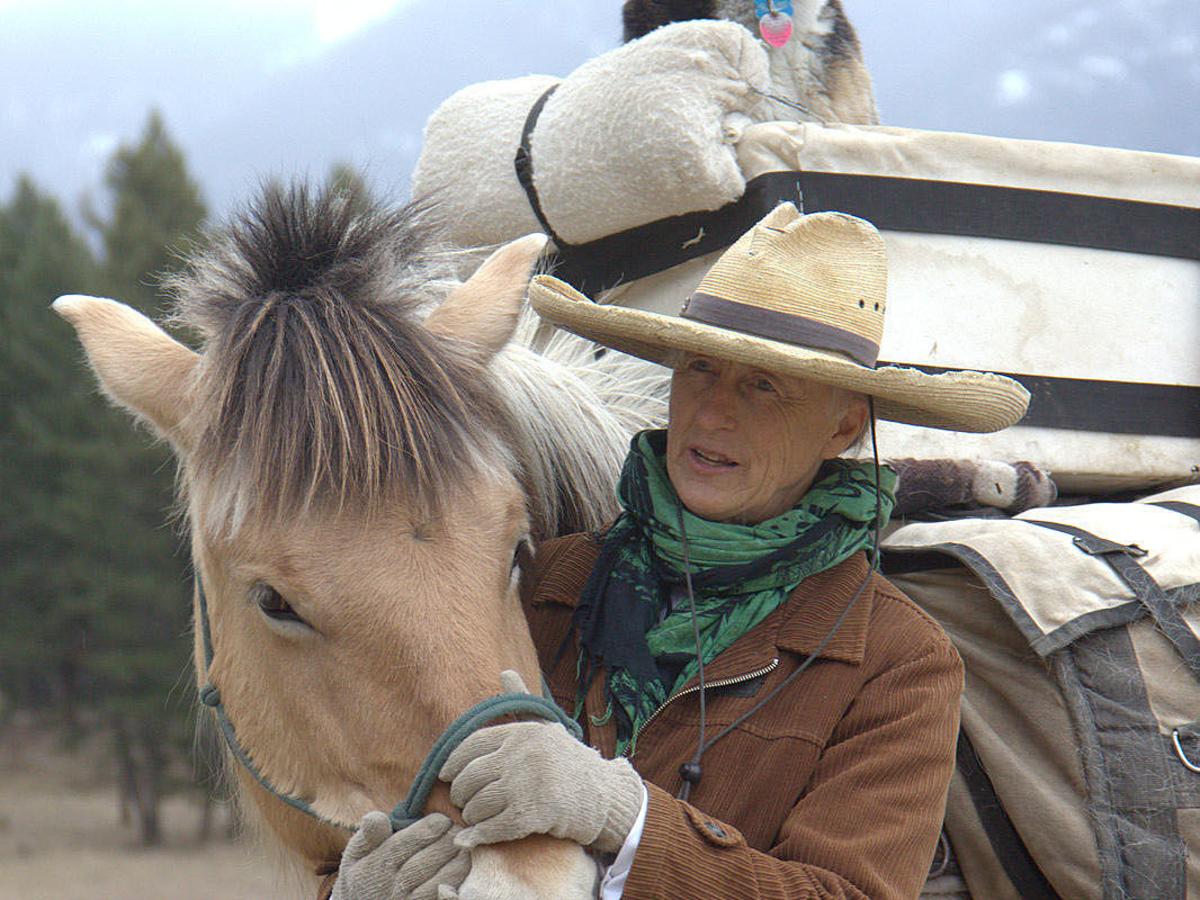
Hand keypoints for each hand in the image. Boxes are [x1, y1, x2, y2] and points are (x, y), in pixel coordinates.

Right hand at [331, 811, 468, 899]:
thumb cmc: (363, 877)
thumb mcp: (356, 855)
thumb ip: (368, 835)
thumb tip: (376, 816)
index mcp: (375, 867)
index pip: (405, 844)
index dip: (429, 829)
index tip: (443, 820)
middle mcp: (392, 887)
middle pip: (425, 862)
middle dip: (446, 843)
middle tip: (458, 830)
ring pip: (438, 881)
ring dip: (456, 862)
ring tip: (464, 846)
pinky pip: (441, 898)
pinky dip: (456, 883)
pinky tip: (463, 867)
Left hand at [439, 716, 642, 853]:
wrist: (605, 796)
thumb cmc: (570, 761)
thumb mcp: (547, 727)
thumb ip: (522, 703)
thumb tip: (505, 672)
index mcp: (522, 733)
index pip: (470, 745)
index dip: (452, 763)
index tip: (446, 775)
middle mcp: (522, 754)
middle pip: (469, 777)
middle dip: (460, 794)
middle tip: (463, 801)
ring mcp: (526, 784)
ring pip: (477, 805)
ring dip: (471, 817)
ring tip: (474, 818)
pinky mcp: (532, 814)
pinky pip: (490, 828)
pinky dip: (476, 836)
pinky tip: (470, 839)